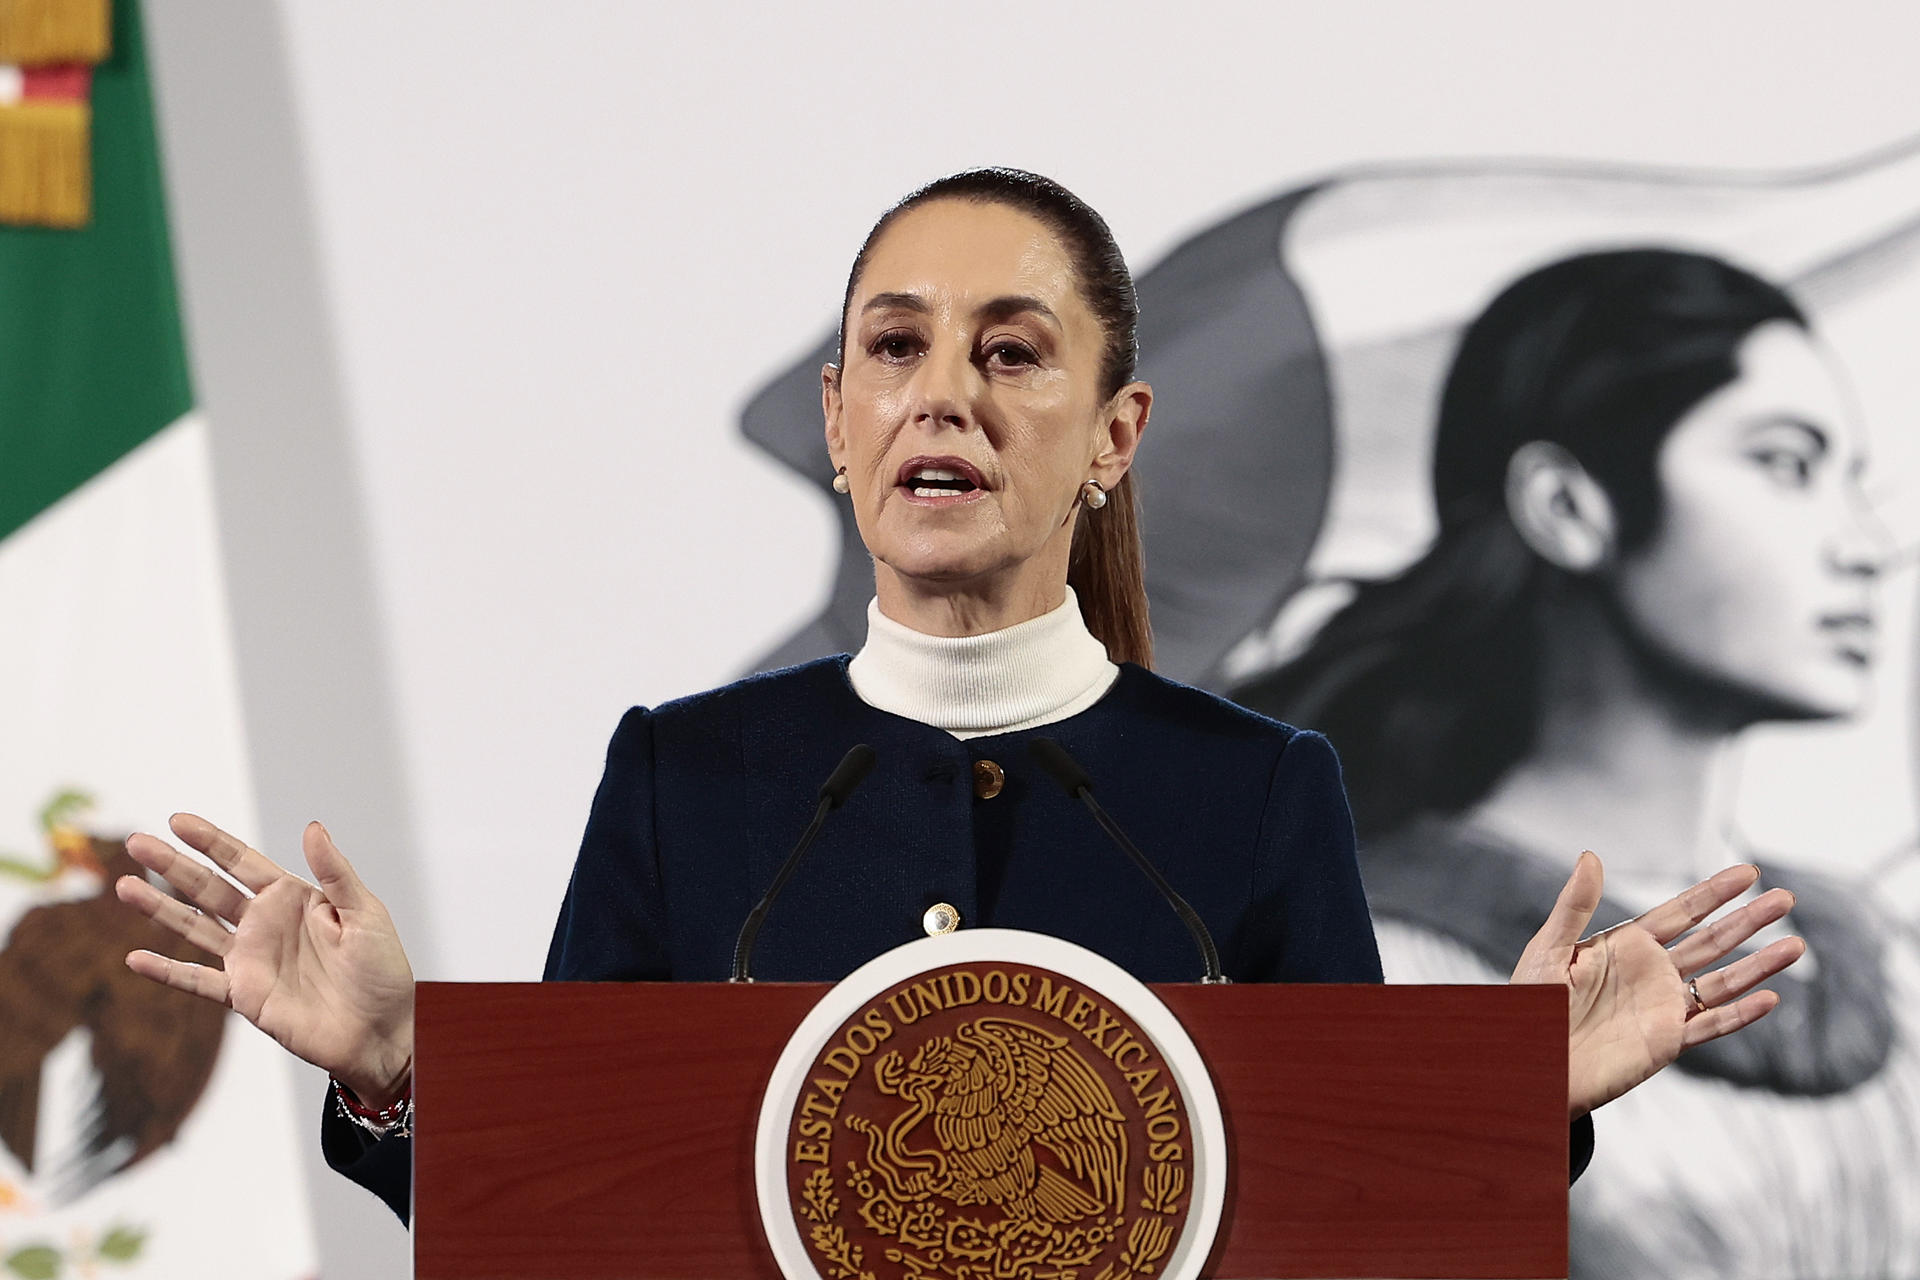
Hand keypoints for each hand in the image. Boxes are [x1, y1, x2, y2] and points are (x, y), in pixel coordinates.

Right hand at [116, 814, 415, 1107]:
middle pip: (209, 888)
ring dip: (159, 909)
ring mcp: (252, 959)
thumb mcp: (366, 914)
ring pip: (195, 928)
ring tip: (124, 886)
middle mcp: (266, 924)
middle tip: (135, 841)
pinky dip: (167, 972)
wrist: (381, 1032)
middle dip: (172, 866)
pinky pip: (198, 982)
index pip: (243, 862)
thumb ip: (335, 873)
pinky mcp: (245, 996)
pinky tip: (135, 959)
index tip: (177, 821)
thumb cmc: (383, 971)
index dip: (211, 841)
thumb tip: (312, 826)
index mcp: (295, 898)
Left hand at [1511, 852, 1803, 1118]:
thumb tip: (1591, 856)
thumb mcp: (1550, 948)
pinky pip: (1711, 1026)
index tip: (1747, 872)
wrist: (1527, 1061)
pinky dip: (1741, 1014)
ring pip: (1722, 982)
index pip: (1680, 913)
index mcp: (1626, 946)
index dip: (1713, 893)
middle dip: (1748, 920)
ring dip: (1759, 965)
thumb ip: (1574, 906)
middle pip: (1712, 942)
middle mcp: (1651, 973)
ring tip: (1796, 945)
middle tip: (1786, 898)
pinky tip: (1770, 998)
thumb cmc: (1528, 1003)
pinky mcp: (1666, 1042)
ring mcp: (1663, 1008)